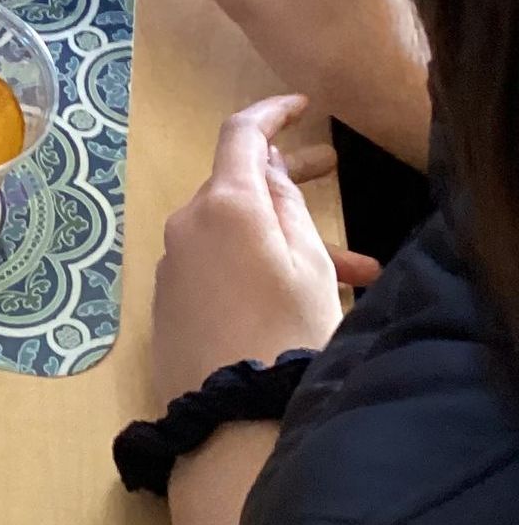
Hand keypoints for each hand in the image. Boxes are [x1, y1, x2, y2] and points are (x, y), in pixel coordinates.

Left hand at [152, 95, 346, 409]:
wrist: (232, 420)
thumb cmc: (285, 332)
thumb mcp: (307, 264)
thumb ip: (286, 205)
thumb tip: (268, 167)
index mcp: (224, 202)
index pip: (240, 134)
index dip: (272, 113)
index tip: (301, 105)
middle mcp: (187, 221)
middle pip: (238, 183)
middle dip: (288, 178)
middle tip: (334, 168)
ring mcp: (172, 260)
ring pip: (235, 232)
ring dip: (284, 239)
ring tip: (355, 272)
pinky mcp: (168, 297)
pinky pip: (216, 264)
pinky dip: (254, 266)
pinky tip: (296, 298)